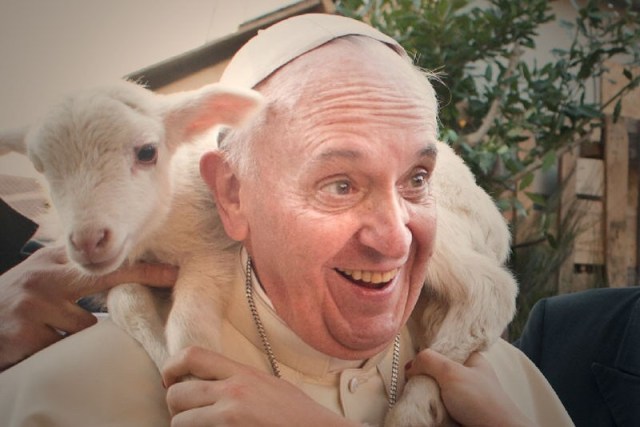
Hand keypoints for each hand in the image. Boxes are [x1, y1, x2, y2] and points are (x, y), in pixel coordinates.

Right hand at [0, 245, 177, 370]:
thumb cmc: (17, 301)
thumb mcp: (42, 277)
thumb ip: (74, 270)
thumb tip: (121, 269)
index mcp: (51, 261)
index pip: (101, 261)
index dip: (138, 266)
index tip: (171, 270)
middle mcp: (44, 276)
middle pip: (102, 278)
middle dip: (138, 278)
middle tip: (171, 278)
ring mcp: (34, 303)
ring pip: (84, 325)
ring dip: (75, 332)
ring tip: (48, 327)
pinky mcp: (25, 331)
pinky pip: (62, 346)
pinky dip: (55, 347)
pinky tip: (35, 340)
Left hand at [162, 346, 359, 426]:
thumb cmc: (297, 414)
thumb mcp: (268, 384)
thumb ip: (238, 380)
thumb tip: (209, 381)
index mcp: (242, 373)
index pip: (192, 356)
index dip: (172, 367)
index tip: (170, 380)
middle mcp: (232, 391)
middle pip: (177, 393)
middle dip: (174, 406)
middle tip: (183, 413)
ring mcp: (229, 417)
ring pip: (179, 421)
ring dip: (183, 426)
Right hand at [406, 349, 533, 426]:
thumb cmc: (480, 400)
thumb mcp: (452, 372)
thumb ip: (429, 361)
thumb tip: (410, 366)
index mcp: (470, 359)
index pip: (445, 347)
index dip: (429, 351)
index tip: (415, 360)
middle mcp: (466, 375)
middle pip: (436, 370)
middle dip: (424, 375)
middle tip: (413, 380)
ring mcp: (461, 396)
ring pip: (434, 389)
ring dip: (425, 393)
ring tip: (416, 394)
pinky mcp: (456, 412)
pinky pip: (436, 405)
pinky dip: (429, 406)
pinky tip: (424, 406)